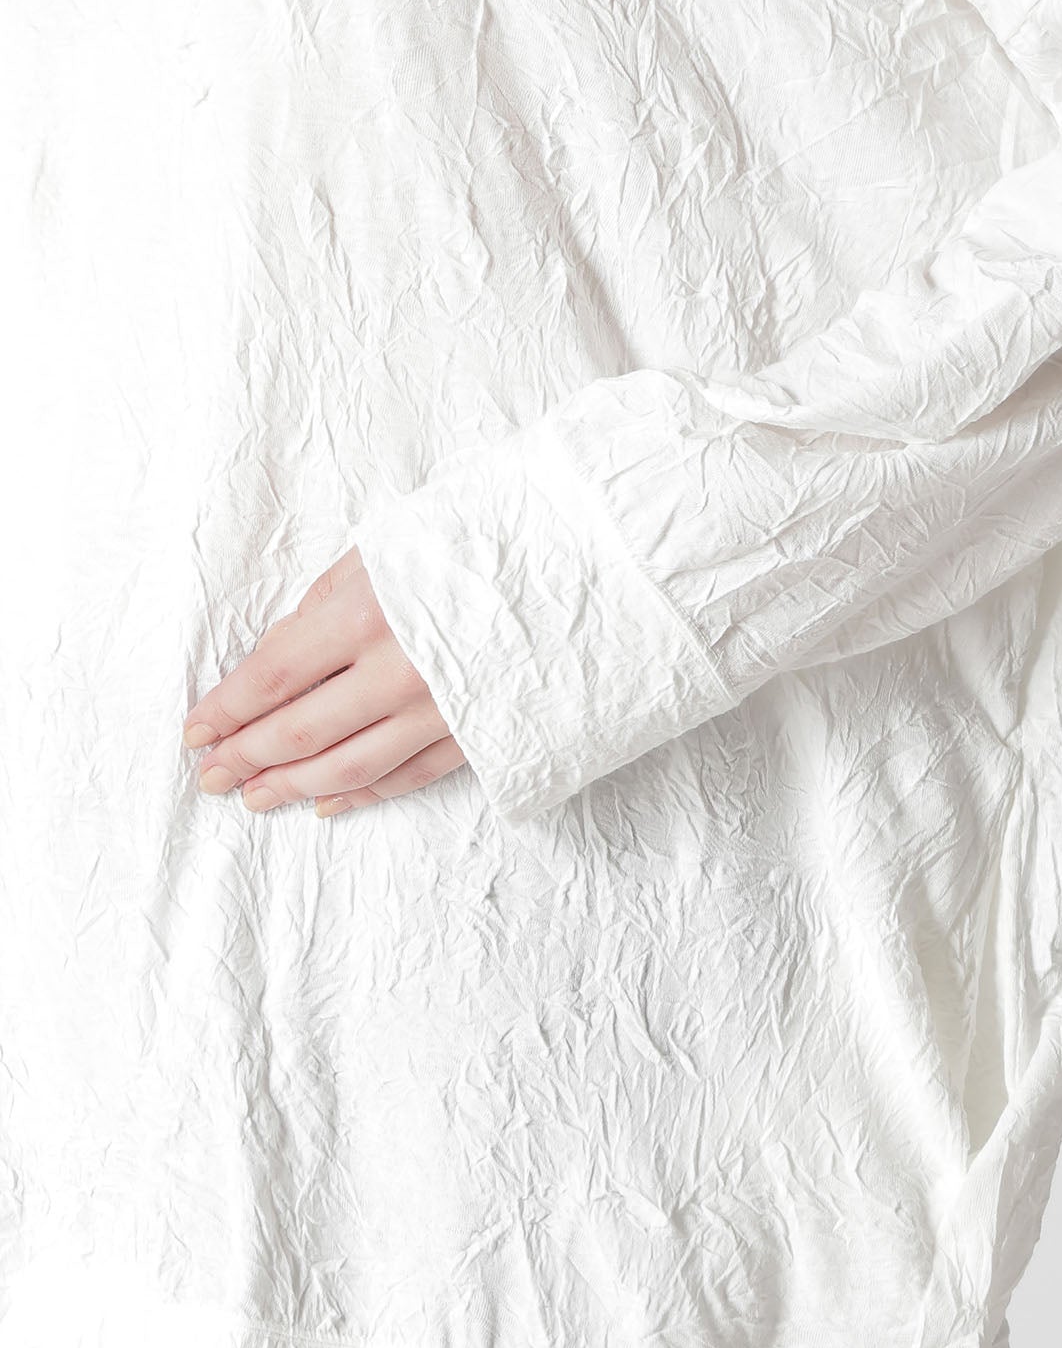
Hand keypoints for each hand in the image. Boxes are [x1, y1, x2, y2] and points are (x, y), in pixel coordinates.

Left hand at [181, 545, 464, 816]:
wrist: (578, 567)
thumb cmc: (477, 544)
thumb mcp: (389, 550)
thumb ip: (326, 605)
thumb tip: (277, 662)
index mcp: (369, 614)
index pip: (274, 676)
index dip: (227, 708)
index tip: (196, 728)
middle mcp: (402, 672)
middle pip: (302, 731)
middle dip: (246, 756)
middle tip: (210, 774)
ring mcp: (442, 711)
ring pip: (351, 766)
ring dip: (293, 787)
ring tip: (254, 795)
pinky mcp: (476, 734)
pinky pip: (409, 777)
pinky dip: (363, 794)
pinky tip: (326, 803)